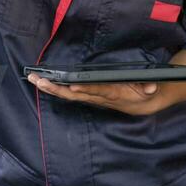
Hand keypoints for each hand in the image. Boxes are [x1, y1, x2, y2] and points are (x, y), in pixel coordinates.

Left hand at [27, 73, 159, 115]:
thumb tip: (151, 87)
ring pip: (68, 94)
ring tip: (35, 80)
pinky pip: (69, 93)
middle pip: (75, 94)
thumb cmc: (143, 93)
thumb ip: (149, 87)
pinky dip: (56, 89)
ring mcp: (92, 97)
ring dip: (51, 88)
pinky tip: (43, 83)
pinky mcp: (89, 96)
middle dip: (57, 88)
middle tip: (40, 81)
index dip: (85, 89)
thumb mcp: (150, 90)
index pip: (97, 90)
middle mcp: (99, 97)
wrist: (141, 105)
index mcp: (113, 93)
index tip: (72, 85)